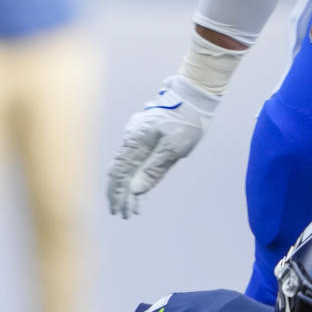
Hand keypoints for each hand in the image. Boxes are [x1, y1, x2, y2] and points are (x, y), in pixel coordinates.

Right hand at [106, 75, 219, 217]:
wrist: (193, 96)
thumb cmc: (187, 120)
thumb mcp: (175, 147)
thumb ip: (154, 169)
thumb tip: (135, 190)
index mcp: (135, 140)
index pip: (119, 172)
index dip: (117, 193)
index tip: (120, 210)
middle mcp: (130, 139)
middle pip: (118, 172)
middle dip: (120, 195)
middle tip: (123, 215)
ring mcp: (135, 138)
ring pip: (125, 169)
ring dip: (127, 190)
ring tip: (131, 209)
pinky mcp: (142, 139)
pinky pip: (133, 162)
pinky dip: (134, 179)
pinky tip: (137, 192)